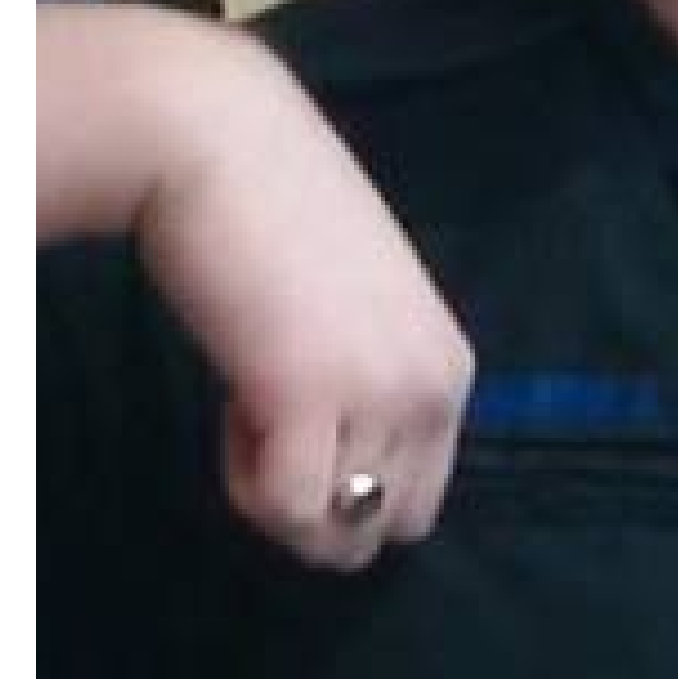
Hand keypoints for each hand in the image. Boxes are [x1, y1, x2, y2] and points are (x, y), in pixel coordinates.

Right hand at [44, 0, 470, 568]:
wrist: (224, 148)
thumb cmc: (280, 220)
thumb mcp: (359, 316)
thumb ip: (368, 383)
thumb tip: (343, 468)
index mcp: (452, 372)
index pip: (422, 498)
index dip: (347, 480)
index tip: (301, 414)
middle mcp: (435, 391)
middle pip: (386, 526)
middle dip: (320, 506)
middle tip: (270, 424)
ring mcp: (383, 396)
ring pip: (337, 530)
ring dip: (278, 494)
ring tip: (250, 405)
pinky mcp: (314, 397)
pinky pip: (289, 508)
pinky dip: (246, 484)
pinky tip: (234, 410)